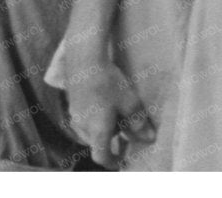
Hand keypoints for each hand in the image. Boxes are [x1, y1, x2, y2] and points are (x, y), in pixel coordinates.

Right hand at [62, 54, 154, 168]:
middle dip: (111, 141)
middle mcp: (82, 128)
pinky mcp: (71, 104)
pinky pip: (84, 120)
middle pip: (97, 144)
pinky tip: (103, 101)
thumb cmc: (109, 83)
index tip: (123, 157)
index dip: (113, 161)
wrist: (84, 59)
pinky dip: (95, 118)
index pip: (102, 158)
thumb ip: (139, 124)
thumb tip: (149, 139)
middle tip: (125, 129)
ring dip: (103, 128)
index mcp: (97, 132)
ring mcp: (74, 115)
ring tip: (115, 112)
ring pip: (90, 131)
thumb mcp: (130, 104)